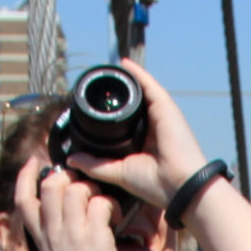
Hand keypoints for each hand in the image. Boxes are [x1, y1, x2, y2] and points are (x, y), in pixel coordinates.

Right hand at [13, 162, 123, 250]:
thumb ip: (51, 239)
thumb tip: (59, 224)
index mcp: (39, 237)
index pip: (22, 197)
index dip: (26, 175)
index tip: (35, 162)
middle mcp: (52, 231)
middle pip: (50, 185)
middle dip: (68, 177)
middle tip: (84, 187)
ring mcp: (72, 233)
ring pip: (77, 188)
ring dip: (93, 190)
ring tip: (103, 206)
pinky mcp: (94, 237)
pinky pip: (101, 203)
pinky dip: (111, 205)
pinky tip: (115, 219)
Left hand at [58, 57, 212, 210]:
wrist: (178, 185)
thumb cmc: (156, 184)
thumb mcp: (118, 173)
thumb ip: (95, 165)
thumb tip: (72, 160)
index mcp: (145, 142)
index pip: (126, 122)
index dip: (112, 113)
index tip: (95, 105)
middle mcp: (154, 127)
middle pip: (134, 104)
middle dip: (119, 92)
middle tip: (99, 84)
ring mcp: (161, 115)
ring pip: (141, 91)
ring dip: (126, 79)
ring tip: (108, 70)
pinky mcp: (166, 107)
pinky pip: (149, 85)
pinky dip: (137, 74)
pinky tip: (124, 64)